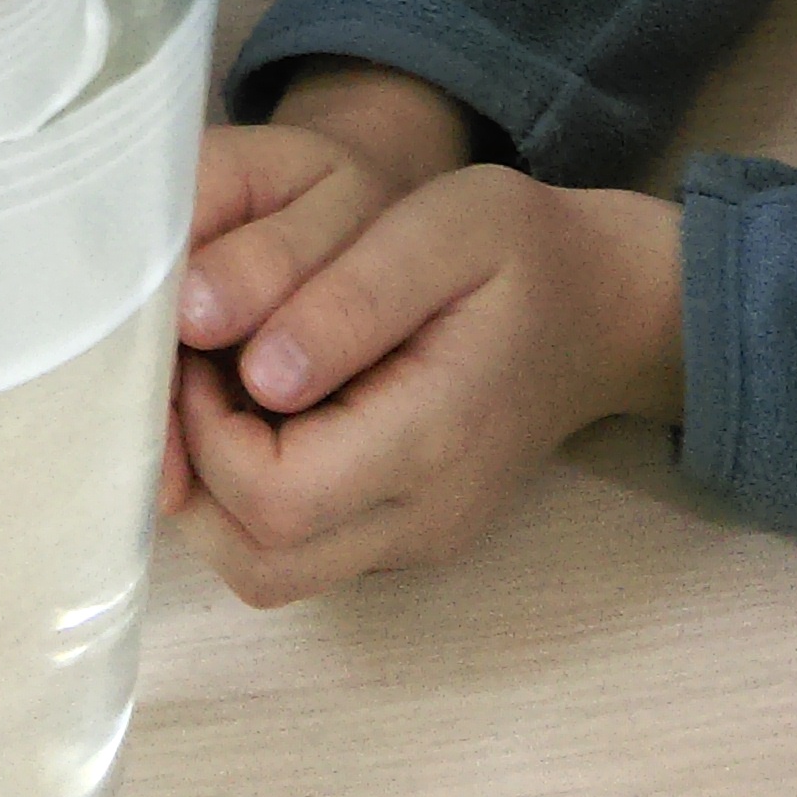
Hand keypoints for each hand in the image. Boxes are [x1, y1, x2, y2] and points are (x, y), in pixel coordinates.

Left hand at [167, 102, 681, 598]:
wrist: (604, 306)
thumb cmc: (523, 251)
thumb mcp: (446, 227)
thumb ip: (352, 300)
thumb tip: (257, 375)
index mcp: (432, 443)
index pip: (272, 498)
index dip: (205, 428)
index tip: (205, 343)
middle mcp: (421, 519)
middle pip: (258, 563)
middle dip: (193, 471)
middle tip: (192, 370)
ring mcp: (414, 539)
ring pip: (269, 570)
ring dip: (214, 489)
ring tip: (219, 382)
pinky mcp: (404, 534)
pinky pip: (300, 547)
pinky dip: (251, 492)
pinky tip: (257, 404)